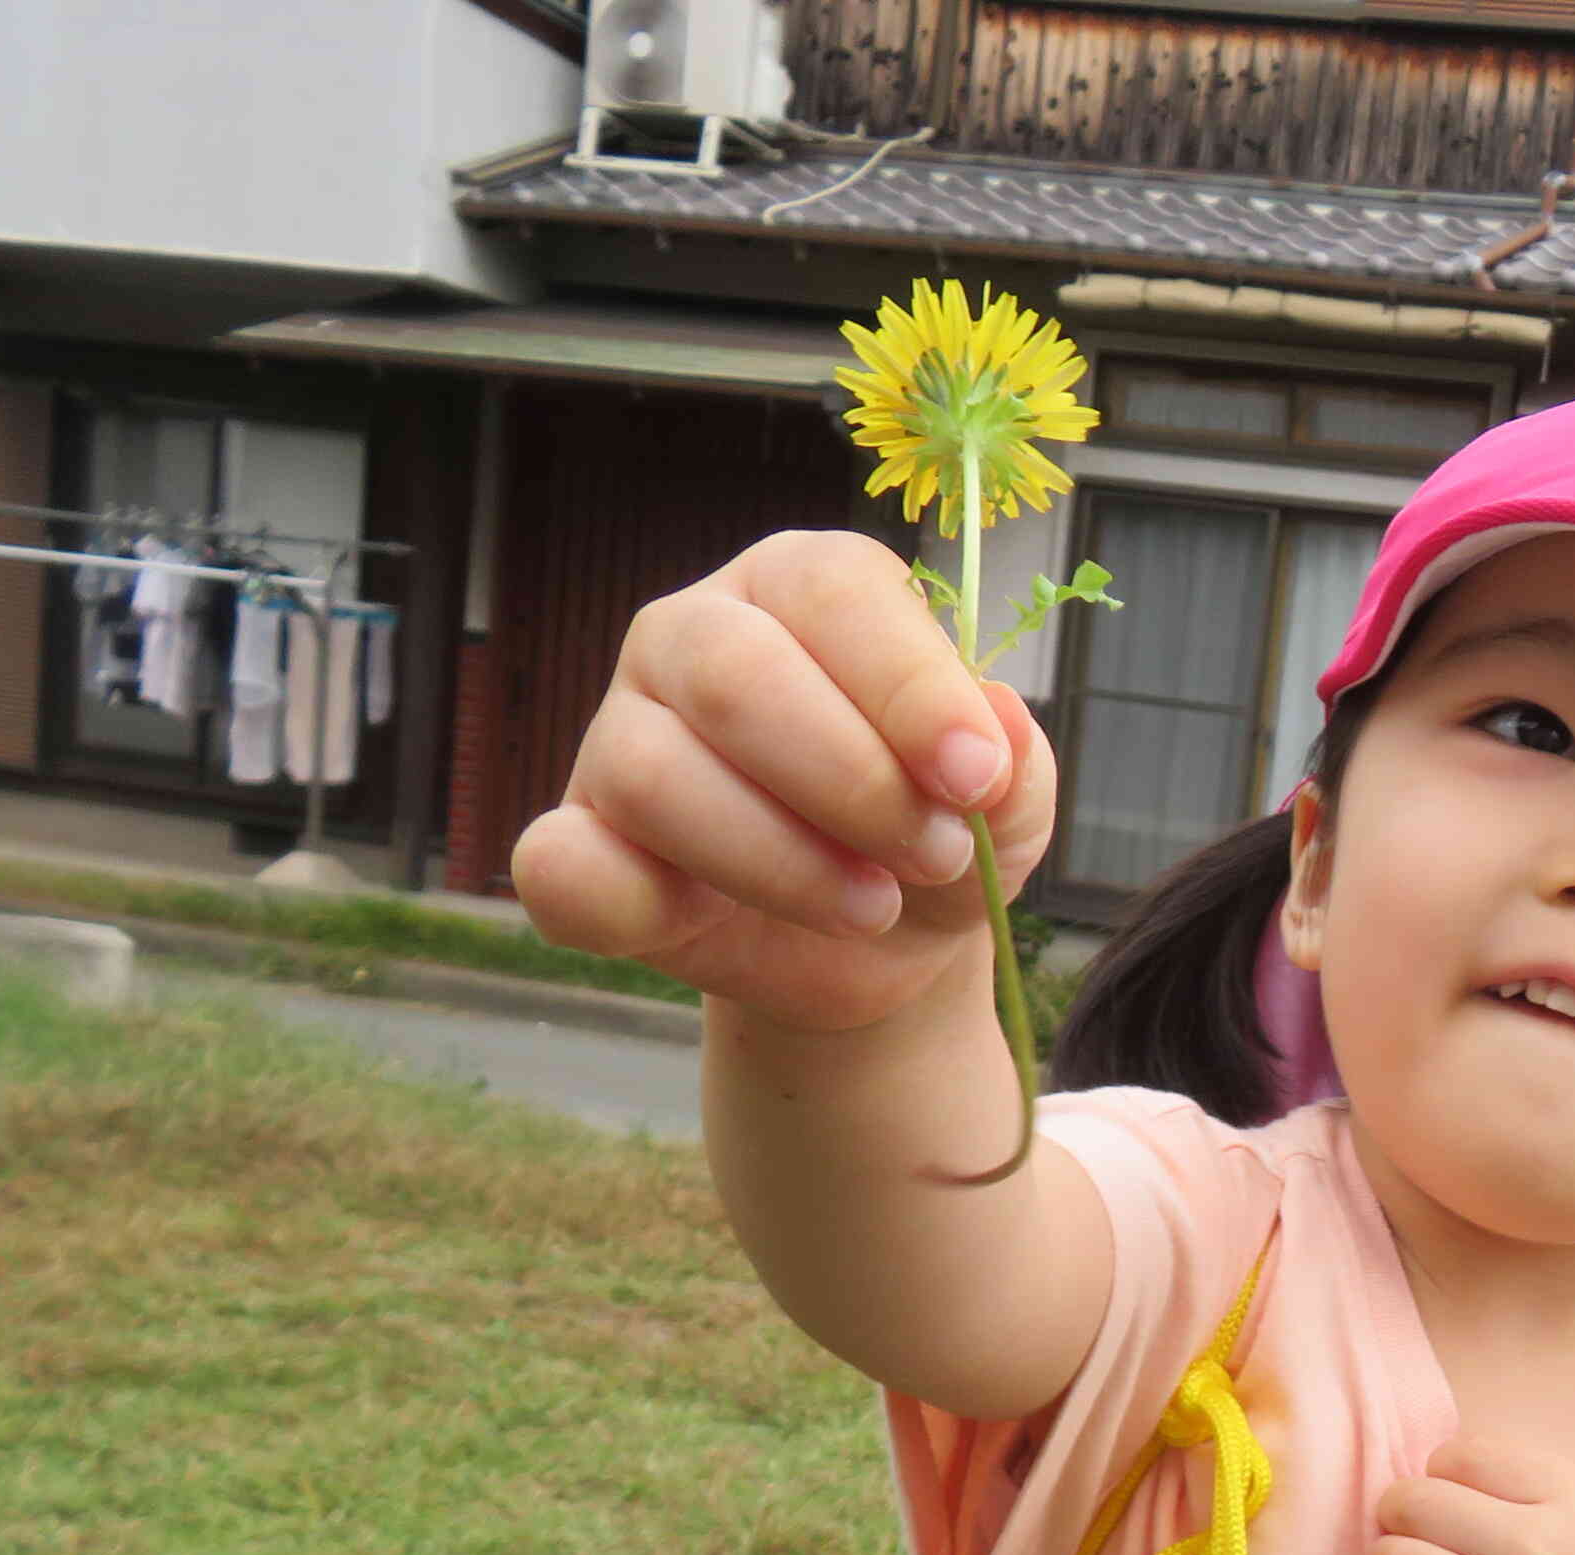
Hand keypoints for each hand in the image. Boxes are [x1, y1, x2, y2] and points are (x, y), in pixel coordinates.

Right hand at [510, 530, 1061, 1034]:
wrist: (879, 946)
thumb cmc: (933, 837)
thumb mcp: (1004, 809)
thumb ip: (1015, 767)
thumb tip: (1001, 721)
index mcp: (801, 588)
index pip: (833, 590)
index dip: (907, 685)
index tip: (973, 778)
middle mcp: (693, 637)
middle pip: (735, 675)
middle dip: (852, 783)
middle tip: (934, 855)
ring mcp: (620, 735)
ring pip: (655, 775)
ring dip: (781, 861)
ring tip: (870, 905)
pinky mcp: (579, 843)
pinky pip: (559, 864)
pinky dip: (627, 904)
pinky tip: (707, 926)